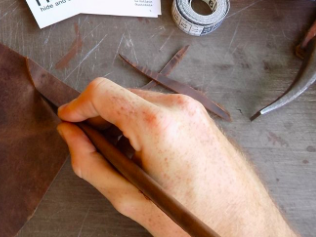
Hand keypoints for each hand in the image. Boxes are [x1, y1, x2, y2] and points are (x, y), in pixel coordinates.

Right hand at [57, 78, 297, 236]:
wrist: (246, 227)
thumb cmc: (193, 219)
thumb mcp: (129, 199)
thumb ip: (90, 163)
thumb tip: (70, 135)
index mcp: (156, 124)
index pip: (101, 92)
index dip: (77, 105)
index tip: (68, 122)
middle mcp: (176, 106)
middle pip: (118, 94)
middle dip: (98, 116)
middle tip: (90, 147)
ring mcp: (192, 108)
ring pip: (136, 99)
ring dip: (119, 120)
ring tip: (118, 157)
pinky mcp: (199, 115)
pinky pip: (157, 107)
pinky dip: (140, 122)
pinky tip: (141, 154)